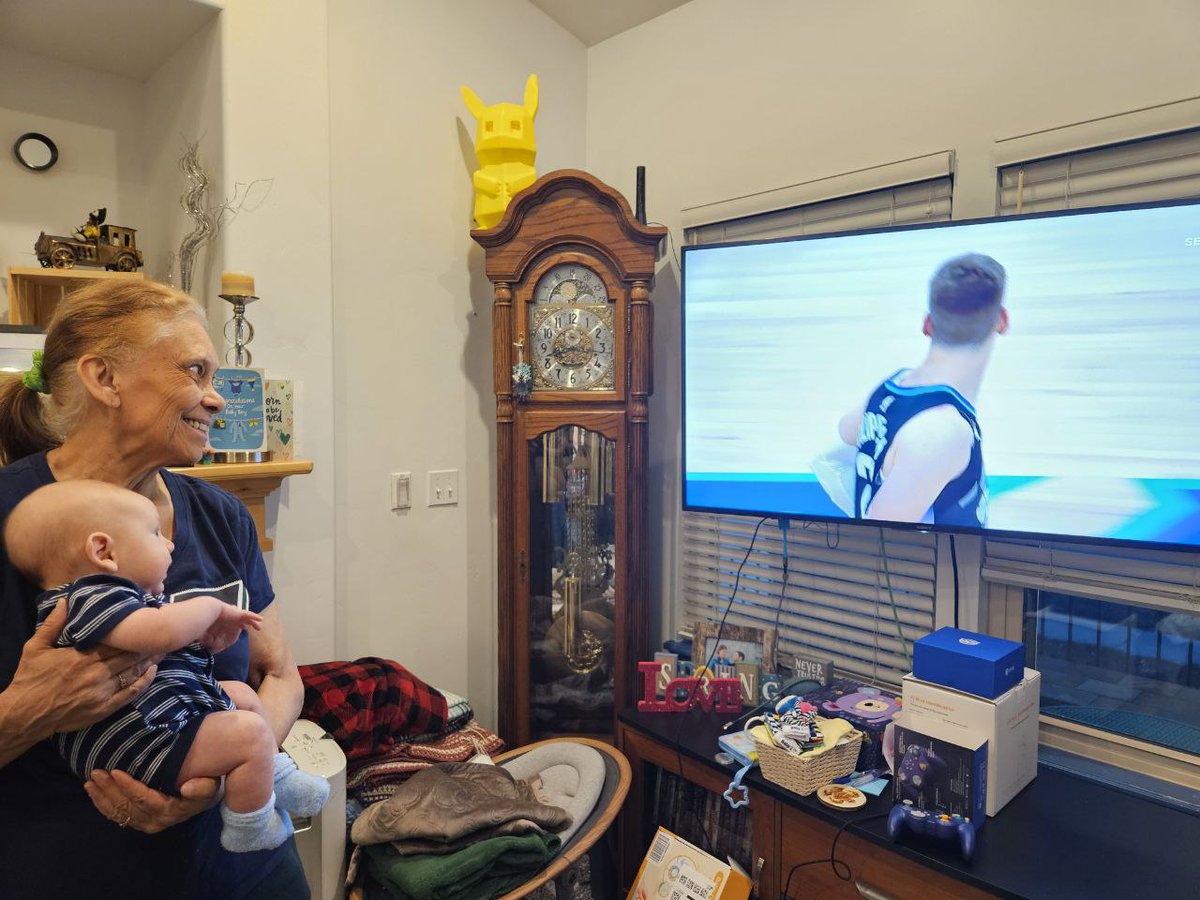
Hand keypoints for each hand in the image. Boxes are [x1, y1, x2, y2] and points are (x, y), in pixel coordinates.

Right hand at [7, 599, 156, 735]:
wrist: (24, 715)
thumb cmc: (29, 679)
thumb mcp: (35, 648)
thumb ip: (53, 624)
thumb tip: (66, 601)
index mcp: (83, 657)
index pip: (116, 641)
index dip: (133, 633)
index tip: (145, 622)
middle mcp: (97, 673)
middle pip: (129, 656)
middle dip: (146, 646)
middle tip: (163, 635)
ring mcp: (102, 692)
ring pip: (133, 672)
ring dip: (149, 661)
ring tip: (162, 650)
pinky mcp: (104, 708)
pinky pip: (130, 693)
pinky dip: (144, 682)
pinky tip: (152, 672)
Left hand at [84, 769, 219, 833]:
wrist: (202, 798)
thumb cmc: (205, 786)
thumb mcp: (210, 786)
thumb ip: (202, 788)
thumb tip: (187, 787)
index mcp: (169, 812)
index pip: (144, 799)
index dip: (128, 786)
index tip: (115, 771)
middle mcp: (154, 822)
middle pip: (127, 807)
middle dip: (109, 789)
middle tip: (96, 772)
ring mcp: (144, 823)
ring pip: (118, 812)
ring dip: (102, 797)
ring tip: (90, 781)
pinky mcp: (137, 822)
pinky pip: (116, 816)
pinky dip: (102, 804)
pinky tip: (93, 792)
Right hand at [201, 602, 262, 653]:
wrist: (205, 613)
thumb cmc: (204, 625)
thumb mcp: (207, 636)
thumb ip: (209, 640)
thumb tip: (207, 647)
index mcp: (223, 621)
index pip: (232, 623)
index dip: (237, 626)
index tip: (242, 628)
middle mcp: (230, 617)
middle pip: (241, 620)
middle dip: (246, 623)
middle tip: (251, 628)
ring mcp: (234, 614)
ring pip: (246, 618)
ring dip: (253, 622)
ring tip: (259, 627)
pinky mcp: (238, 613)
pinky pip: (249, 615)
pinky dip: (254, 617)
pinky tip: (261, 619)